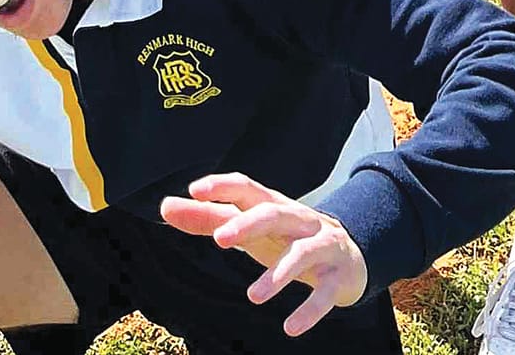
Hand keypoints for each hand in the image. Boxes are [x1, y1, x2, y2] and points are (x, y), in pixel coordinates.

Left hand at [161, 172, 367, 335]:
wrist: (349, 255)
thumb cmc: (285, 238)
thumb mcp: (249, 228)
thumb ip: (208, 218)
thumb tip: (165, 207)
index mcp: (273, 206)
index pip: (247, 187)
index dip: (223, 186)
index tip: (195, 190)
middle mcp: (298, 220)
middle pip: (274, 213)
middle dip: (248, 224)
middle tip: (219, 239)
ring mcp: (321, 245)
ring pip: (302, 252)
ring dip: (279, 273)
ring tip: (253, 297)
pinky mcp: (336, 276)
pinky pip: (325, 291)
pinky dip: (310, 309)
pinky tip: (290, 327)